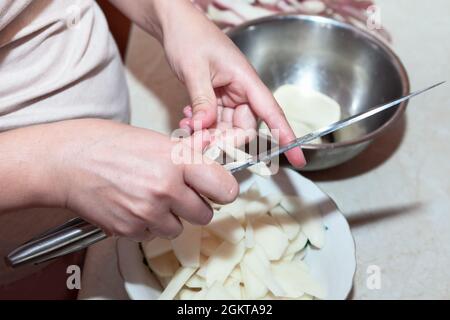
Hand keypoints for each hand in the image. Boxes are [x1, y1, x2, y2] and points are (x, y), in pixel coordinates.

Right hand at [48, 119, 237, 240]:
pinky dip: (147, 224)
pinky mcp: (130, 229)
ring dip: (171, 217)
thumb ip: (187, 157)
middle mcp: (165, 189)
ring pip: (179, 229)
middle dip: (196, 206)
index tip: (219, 190)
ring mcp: (147, 212)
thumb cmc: (105, 144)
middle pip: (205, 214)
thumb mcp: (155, 140)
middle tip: (181, 193)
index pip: (225, 188)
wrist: (66, 161)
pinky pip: (153, 235)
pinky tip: (134, 205)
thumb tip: (210, 163)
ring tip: (151, 197)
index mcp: (176, 161)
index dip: (224, 190)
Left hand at [151, 0, 305, 166]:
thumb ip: (202, 100)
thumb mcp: (194, 69)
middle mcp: (241, 90)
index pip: (272, 112)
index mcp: (246, 80)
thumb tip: (205, 127)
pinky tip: (187, 119)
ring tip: (187, 126)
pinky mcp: (215, 99)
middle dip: (224, 139)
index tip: (298, 159)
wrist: (176, 24)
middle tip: (199, 140)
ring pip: (226, 128)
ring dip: (207, 133)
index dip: (286, 136)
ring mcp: (228, 96)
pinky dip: (200, 125)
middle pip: (245, 128)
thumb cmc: (190, 36)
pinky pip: (213, 122)